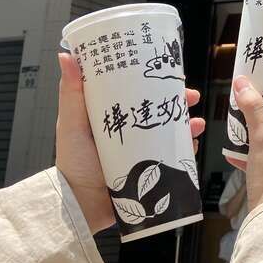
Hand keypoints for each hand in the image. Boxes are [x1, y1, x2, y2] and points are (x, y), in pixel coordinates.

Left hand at [55, 53, 205, 233]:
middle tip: (192, 96)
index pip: (135, 90)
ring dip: (187, 124)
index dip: (154, 79)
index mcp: (110, 114)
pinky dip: (186, 149)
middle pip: (158, 108)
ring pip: (170, 131)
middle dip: (178, 100)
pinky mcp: (150, 169)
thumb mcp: (70, 124)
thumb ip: (71, 93)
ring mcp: (140, 150)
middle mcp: (128, 129)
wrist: (81, 206)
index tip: (169, 70)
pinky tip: (192, 145)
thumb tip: (66, 56)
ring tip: (196, 123)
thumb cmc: (73, 163)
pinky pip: (173, 156)